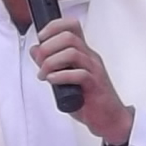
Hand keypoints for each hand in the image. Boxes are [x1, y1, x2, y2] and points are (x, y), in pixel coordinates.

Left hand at [31, 16, 133, 145]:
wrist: (110, 119)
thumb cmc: (90, 100)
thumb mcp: (66, 78)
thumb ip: (51, 63)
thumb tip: (35, 50)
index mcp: (84, 53)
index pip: (71, 26)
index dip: (53, 27)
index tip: (41, 38)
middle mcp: (90, 57)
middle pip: (69, 36)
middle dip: (48, 46)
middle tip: (39, 61)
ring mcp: (94, 70)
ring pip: (72, 52)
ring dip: (51, 62)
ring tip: (44, 74)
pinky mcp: (95, 85)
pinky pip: (79, 74)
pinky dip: (61, 76)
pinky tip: (52, 81)